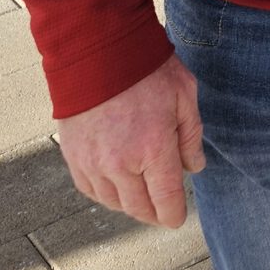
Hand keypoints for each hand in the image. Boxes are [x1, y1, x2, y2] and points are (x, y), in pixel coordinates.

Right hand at [57, 55, 204, 227]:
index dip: (174, 214)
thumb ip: (191, 135)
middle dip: (154, 212)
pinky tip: (117, 185)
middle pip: (139, 208)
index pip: (166, 201)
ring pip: (115, 203)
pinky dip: (106, 194)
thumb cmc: (147, 69)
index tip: (177, 217)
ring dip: (130, 204)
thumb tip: (195, 168)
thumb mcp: (184, 94)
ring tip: (142, 193)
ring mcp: (94, 164)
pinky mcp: (74, 159)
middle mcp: (121, 164)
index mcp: (154, 148)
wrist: (99, 51)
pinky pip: (91, 191)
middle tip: (163, 208)